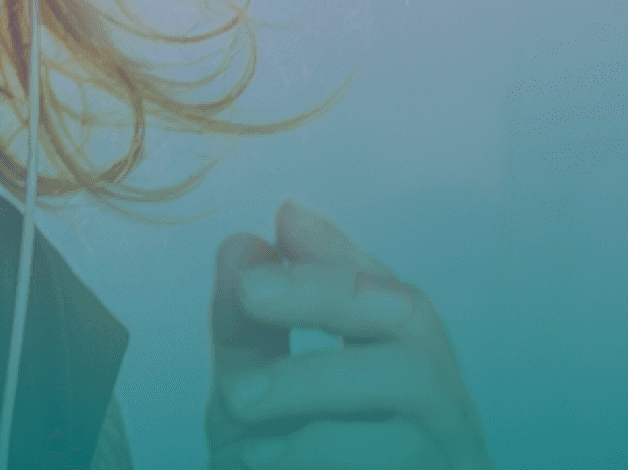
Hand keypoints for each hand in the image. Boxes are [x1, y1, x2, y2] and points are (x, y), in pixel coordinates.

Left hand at [205, 200, 490, 468]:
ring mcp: (447, 462)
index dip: (329, 259)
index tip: (266, 240)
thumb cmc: (292, 466)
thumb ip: (249, 324)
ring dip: (298, 428)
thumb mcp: (255, 395)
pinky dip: (300, 469)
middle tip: (241, 327)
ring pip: (388, 426)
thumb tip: (244, 240)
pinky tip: (260, 469)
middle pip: (408, 322)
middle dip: (320, 310)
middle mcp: (443, 406)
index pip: (385, 288)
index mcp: (402, 362)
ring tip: (239, 438)